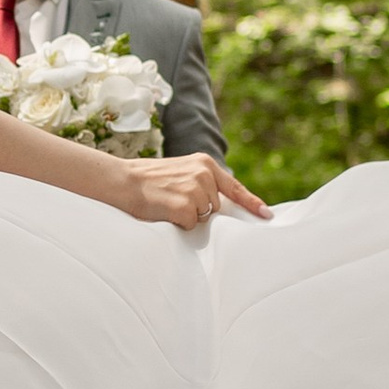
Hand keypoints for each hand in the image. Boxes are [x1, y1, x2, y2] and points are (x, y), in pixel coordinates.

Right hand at [114, 152, 270, 229]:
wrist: (123, 181)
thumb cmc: (149, 181)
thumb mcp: (181, 173)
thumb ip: (202, 183)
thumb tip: (218, 206)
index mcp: (205, 163)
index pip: (234, 187)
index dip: (251, 203)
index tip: (266, 215)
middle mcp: (204, 174)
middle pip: (215, 207)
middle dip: (200, 210)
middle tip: (173, 200)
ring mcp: (196, 190)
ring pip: (203, 217)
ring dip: (188, 216)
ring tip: (167, 203)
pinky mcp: (185, 206)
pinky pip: (190, 225)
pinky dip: (178, 223)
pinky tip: (164, 210)